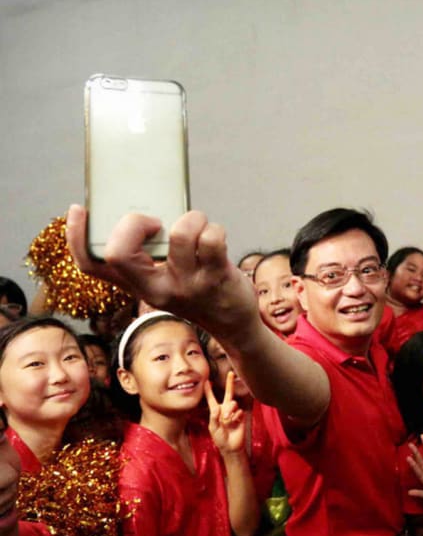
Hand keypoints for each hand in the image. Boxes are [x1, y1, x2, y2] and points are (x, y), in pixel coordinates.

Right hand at [65, 205, 256, 339]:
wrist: (234, 325)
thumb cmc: (198, 291)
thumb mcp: (163, 281)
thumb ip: (147, 259)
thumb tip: (142, 214)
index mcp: (136, 285)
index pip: (91, 266)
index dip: (75, 237)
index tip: (78, 210)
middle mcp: (155, 288)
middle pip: (119, 253)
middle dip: (133, 222)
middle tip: (155, 223)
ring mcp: (185, 284)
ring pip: (179, 235)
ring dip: (191, 218)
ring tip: (196, 225)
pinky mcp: (215, 277)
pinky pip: (211, 239)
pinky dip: (214, 228)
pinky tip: (215, 236)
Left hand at [206, 372, 245, 454]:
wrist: (231, 446)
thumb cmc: (219, 438)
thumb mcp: (213, 429)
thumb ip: (214, 418)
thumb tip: (217, 407)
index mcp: (216, 411)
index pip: (212, 399)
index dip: (209, 390)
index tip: (206, 381)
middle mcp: (225, 409)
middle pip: (228, 394)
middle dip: (230, 383)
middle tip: (231, 373)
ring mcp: (234, 412)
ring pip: (233, 403)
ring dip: (230, 411)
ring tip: (228, 421)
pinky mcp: (241, 416)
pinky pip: (239, 411)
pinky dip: (236, 417)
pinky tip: (235, 423)